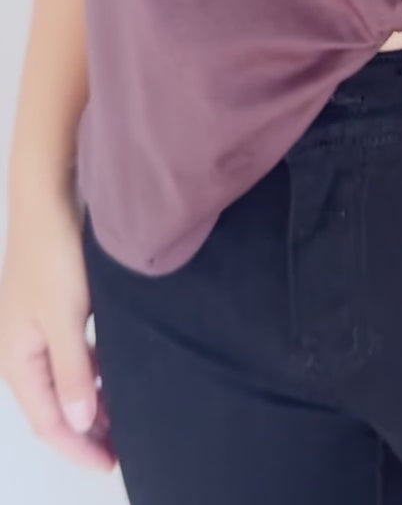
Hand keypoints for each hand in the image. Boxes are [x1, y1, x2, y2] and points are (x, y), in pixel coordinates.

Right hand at [0, 182, 115, 471]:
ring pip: (64, 379)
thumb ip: (73, 372)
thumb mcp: (66, 319)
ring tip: (123, 417)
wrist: (49, 198)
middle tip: (122, 448)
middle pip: (53, 404)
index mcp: (17, 359)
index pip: (48, 421)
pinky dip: (92, 371)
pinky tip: (115, 372)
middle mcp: (21, 348)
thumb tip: (80, 424)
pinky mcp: (52, 306)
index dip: (78, 448)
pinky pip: (71, 354)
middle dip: (85, 430)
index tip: (111, 465)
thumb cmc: (54, 256)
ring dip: (91, 401)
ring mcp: (34, 326)